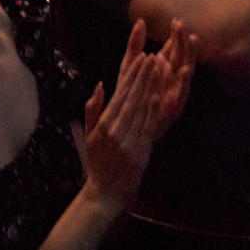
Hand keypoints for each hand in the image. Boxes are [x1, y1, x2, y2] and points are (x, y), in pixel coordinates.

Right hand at [74, 16, 195, 210]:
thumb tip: (99, 84)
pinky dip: (153, 111)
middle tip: (153, 55)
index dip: (132, 75)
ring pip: (142, 109)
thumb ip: (92, 109)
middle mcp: (116, 130)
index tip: (141, 57)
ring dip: (151, 87)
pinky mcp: (140, 152)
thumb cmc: (98, 163)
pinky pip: (148, 128)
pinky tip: (158, 95)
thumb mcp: (89, 135)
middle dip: (143, 75)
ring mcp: (128, 141)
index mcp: (104, 124)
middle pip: (132, 97)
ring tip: (160, 69)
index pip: (120, 93)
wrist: (105, 193)